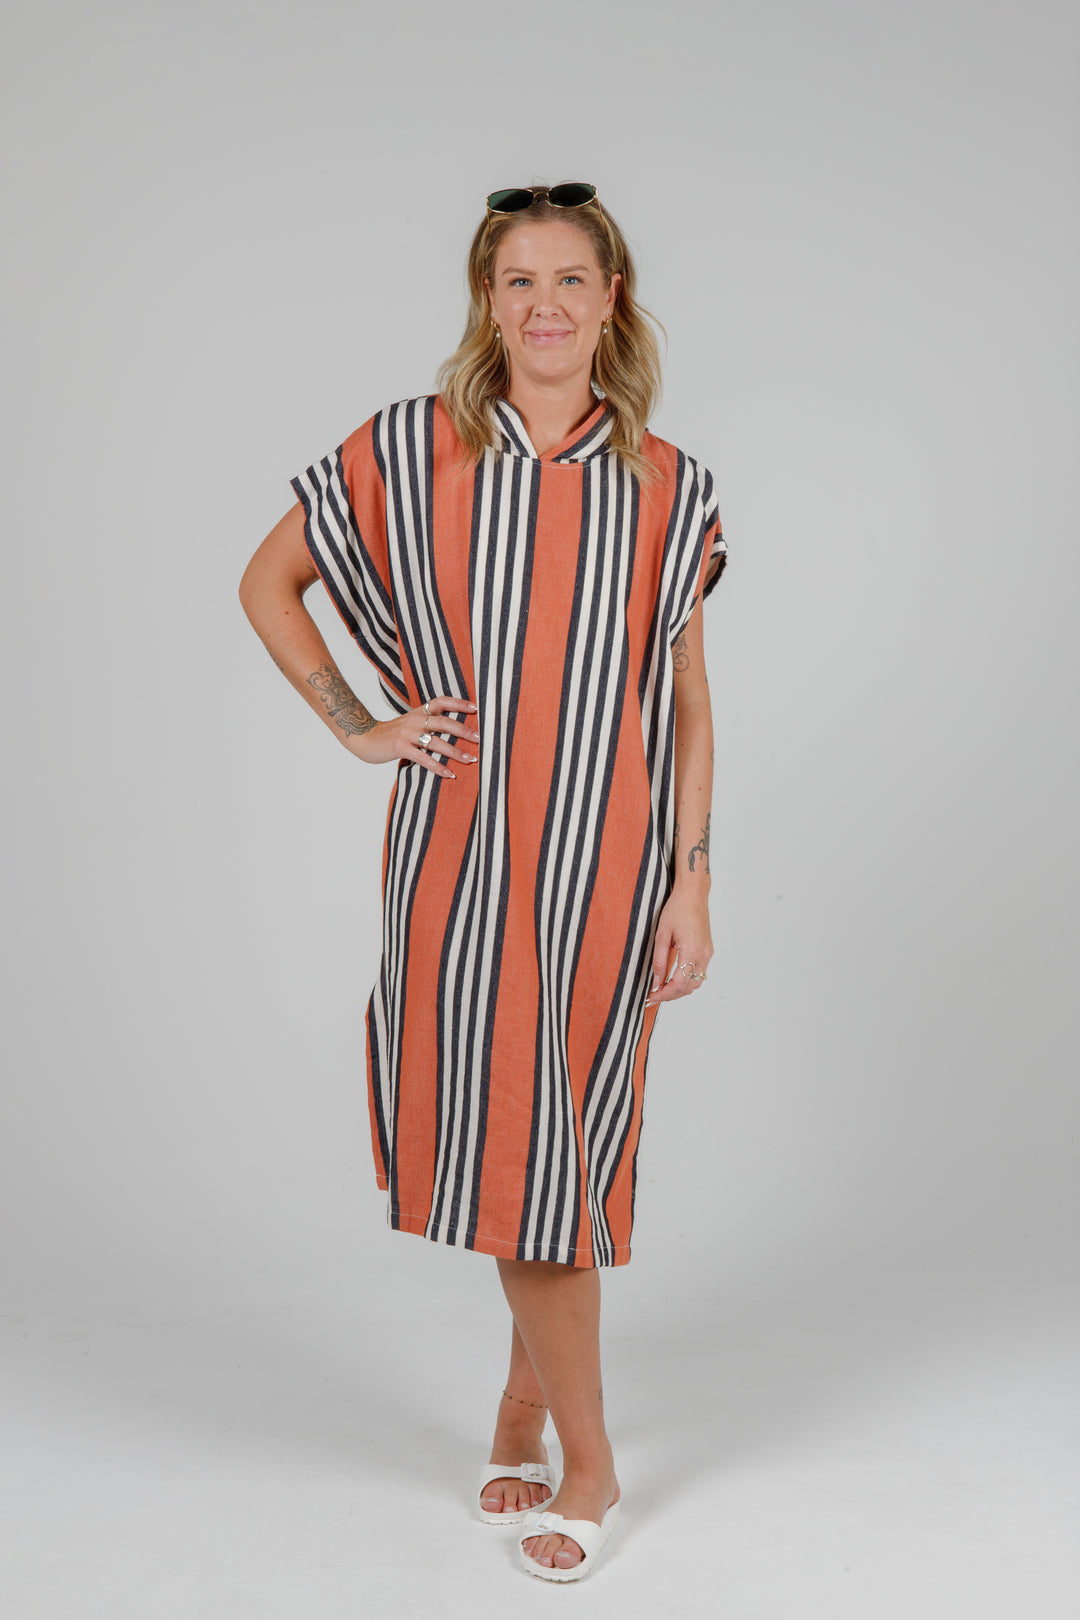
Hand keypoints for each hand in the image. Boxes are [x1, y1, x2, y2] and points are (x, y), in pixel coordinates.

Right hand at [345, 695, 479, 778]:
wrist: (364, 738)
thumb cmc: (391, 734)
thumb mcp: (410, 723)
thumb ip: (427, 724)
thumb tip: (452, 731)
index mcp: (418, 712)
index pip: (440, 702)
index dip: (458, 703)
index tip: (475, 708)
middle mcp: (414, 720)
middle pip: (443, 722)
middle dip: (463, 730)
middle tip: (480, 738)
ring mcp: (407, 734)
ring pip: (436, 742)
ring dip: (455, 752)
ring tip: (471, 759)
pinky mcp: (400, 748)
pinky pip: (423, 758)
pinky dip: (437, 767)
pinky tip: (449, 774)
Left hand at [645, 891, 712, 1005]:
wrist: (693, 894)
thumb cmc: (677, 909)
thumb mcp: (662, 935)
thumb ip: (659, 961)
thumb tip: (657, 982)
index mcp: (691, 951)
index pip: (679, 985)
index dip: (664, 995)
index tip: (651, 997)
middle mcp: (703, 955)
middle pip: (689, 988)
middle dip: (671, 995)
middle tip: (653, 995)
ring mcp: (708, 954)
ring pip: (695, 983)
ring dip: (679, 989)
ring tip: (662, 988)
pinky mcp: (708, 951)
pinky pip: (699, 973)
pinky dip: (686, 980)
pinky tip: (673, 978)